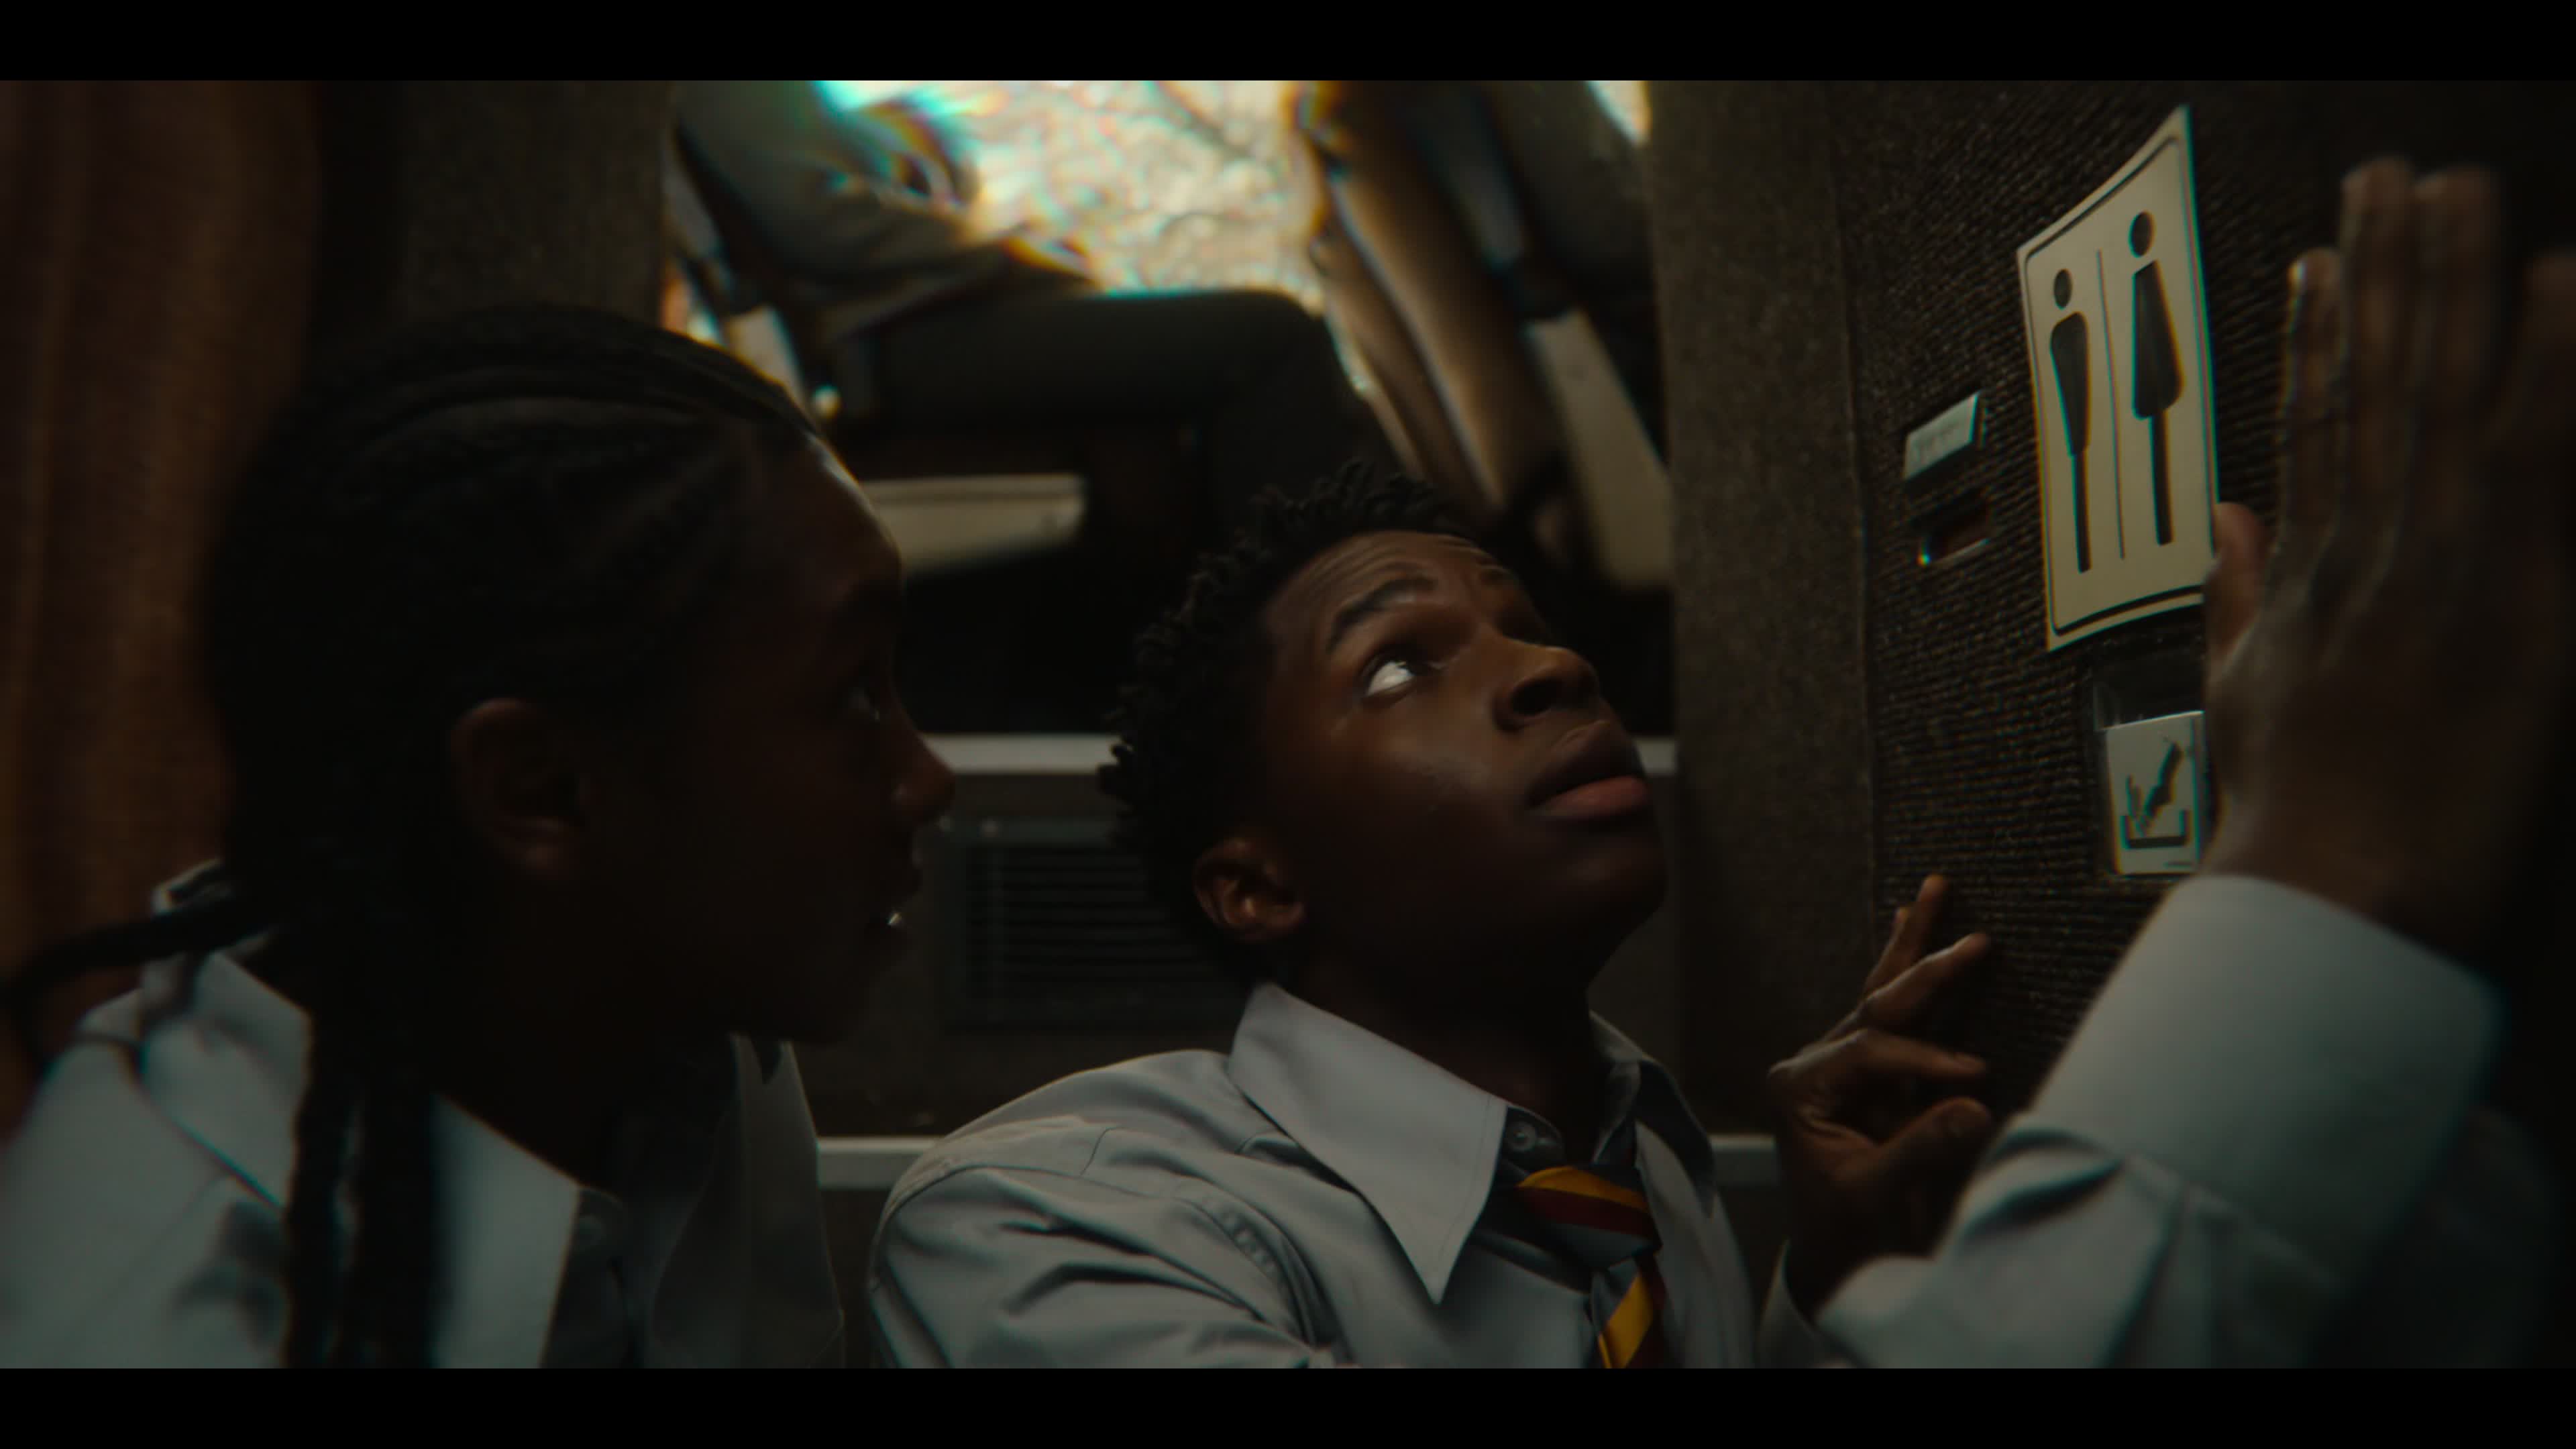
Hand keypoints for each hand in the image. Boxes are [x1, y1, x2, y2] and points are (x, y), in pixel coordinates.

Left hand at [1765, 875, 1996, 1314]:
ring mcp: (1836, 1063)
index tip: (1976, 1075)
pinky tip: (1906, 924)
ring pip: (1881, 995)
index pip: (1870, 1053)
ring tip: (1933, 889)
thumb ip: (1920, 1150)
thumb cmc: (1846, 1230)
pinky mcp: (1865, 1072)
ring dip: (1912, 945)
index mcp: (1800, 1088)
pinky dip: (1906, 970)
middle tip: (1972, 936)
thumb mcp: (1874, 1194)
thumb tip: (1976, 1106)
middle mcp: (1812, 1064)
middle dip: (1923, 964)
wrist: (1835, 1257)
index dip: (1925, 1059)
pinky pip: (1890, 1012)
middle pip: (1875, 1005)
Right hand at [2200, 162, 2575, 962]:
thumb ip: (2238, 600)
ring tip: (2458, 190)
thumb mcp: (2243, 703)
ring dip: (2454, 280)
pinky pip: (2537, 458)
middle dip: (2384, 271)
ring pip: (2441, 394)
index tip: (2317, 256)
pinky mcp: (2515, 601)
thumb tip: (2230, 521)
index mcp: (2305, 580)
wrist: (2328, 905)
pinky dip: (2548, 365)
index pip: (2311, 427)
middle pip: (2371, 384)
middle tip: (2395, 176)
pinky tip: (2558, 282)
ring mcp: (2434, 570)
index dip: (2312, 334)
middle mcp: (2363, 555)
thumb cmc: (2292, 829)